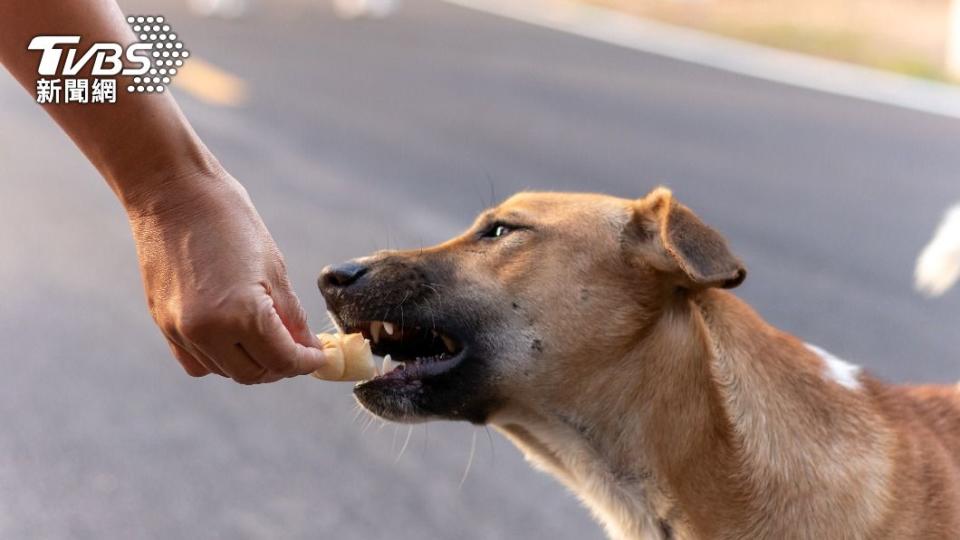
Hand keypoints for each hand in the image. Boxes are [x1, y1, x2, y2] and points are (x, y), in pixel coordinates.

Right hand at [125, 167, 326, 383]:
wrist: (173, 193)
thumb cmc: (230, 220)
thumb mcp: (274, 268)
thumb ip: (291, 316)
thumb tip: (308, 348)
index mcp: (240, 314)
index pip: (282, 360)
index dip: (307, 362)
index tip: (320, 356)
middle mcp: (206, 330)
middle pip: (253, 374)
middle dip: (281, 367)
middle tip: (297, 350)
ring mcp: (180, 330)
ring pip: (225, 370)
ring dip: (252, 363)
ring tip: (269, 341)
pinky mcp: (163, 324)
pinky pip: (197, 361)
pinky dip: (220, 358)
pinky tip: (235, 337)